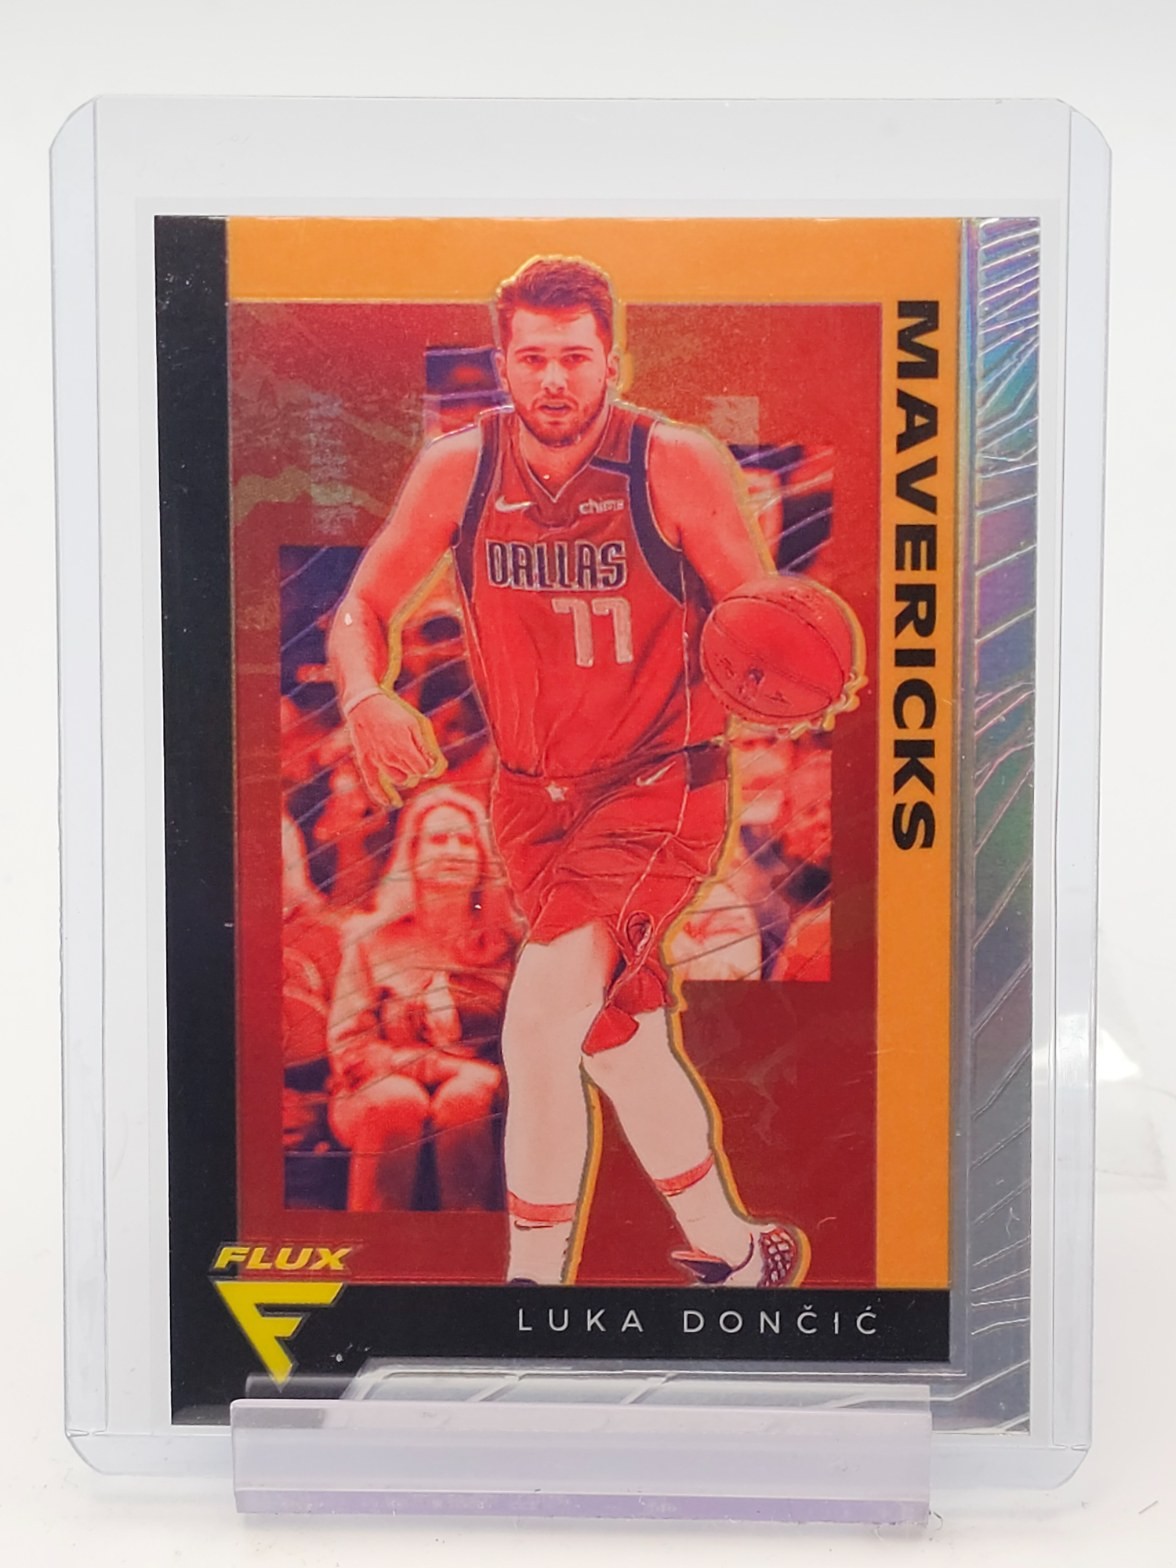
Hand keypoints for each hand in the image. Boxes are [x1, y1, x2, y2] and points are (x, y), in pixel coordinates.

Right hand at [344, 691, 445, 805]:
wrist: (364, 705)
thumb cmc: (392, 711)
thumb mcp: (413, 723)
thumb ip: (422, 745)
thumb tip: (431, 763)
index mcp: (403, 747)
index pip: (422, 769)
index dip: (427, 766)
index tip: (428, 761)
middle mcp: (390, 757)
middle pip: (411, 775)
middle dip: (416, 769)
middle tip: (416, 759)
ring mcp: (376, 761)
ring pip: (397, 779)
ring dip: (405, 776)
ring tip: (406, 766)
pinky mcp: (365, 762)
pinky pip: (373, 784)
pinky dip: (382, 795)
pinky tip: (391, 802)